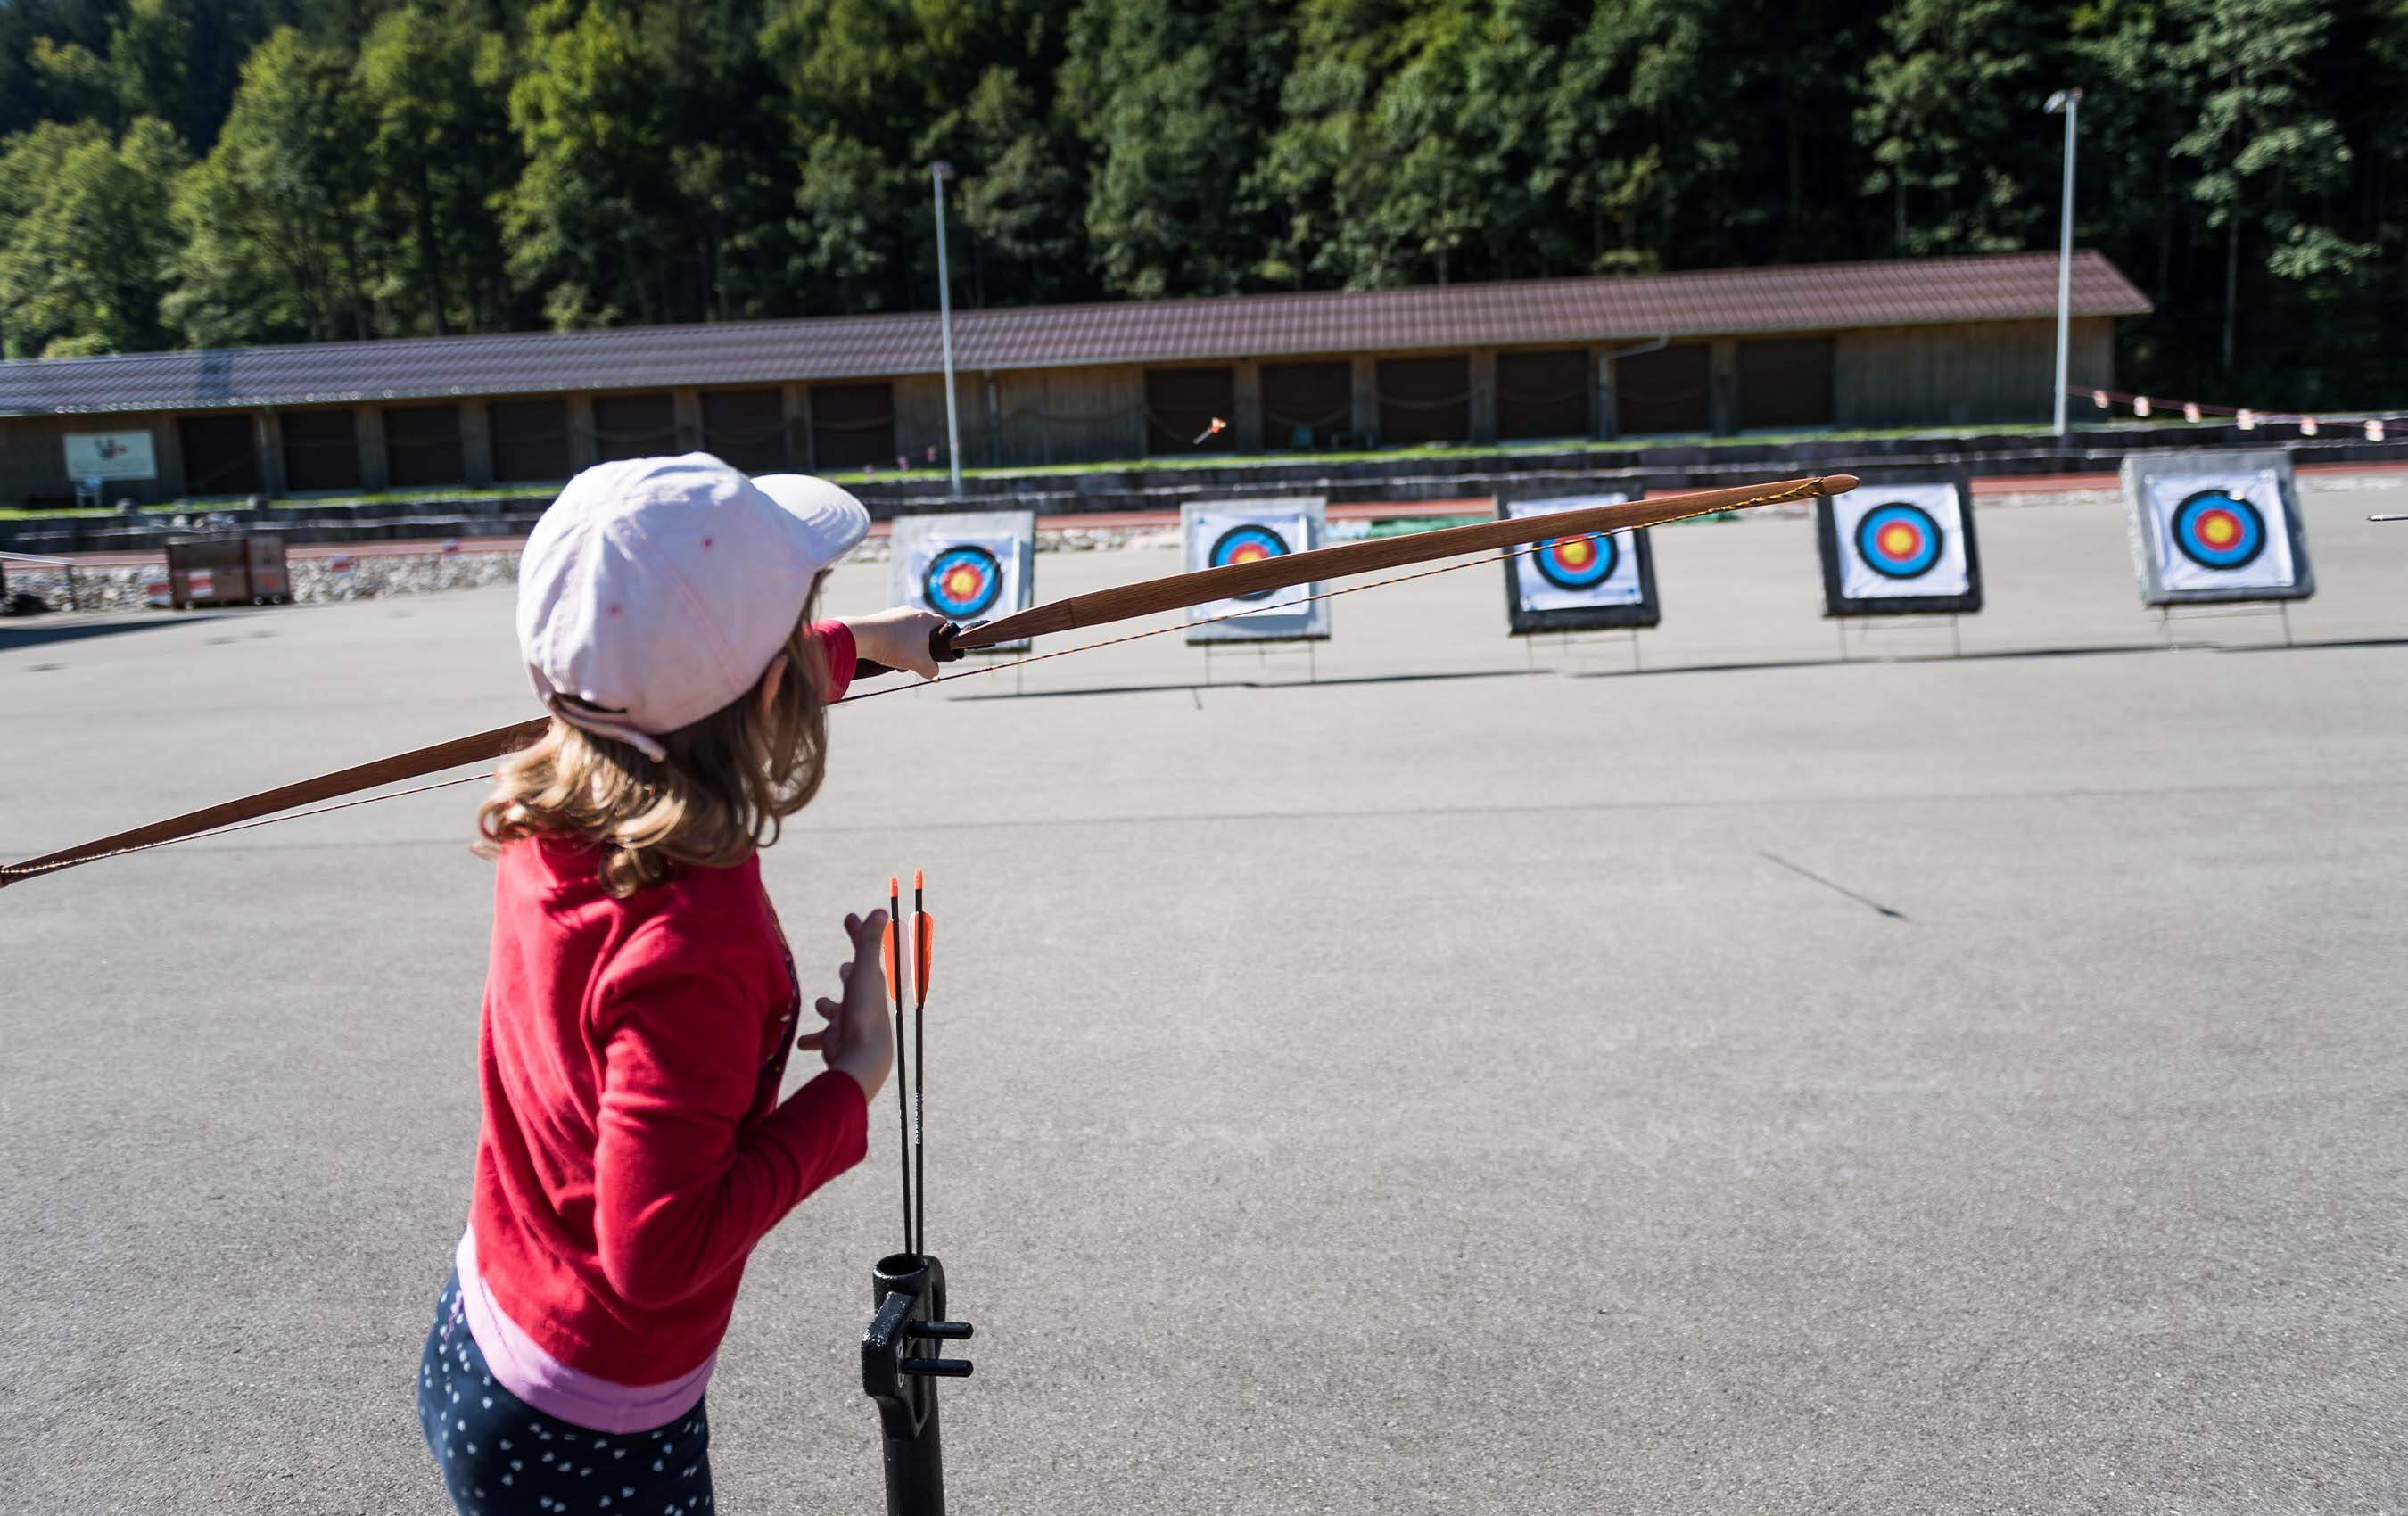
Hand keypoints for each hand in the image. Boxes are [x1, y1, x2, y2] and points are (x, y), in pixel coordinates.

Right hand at [798, 909, 895, 1099]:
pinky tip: (802, 1043)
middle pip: (855, 983)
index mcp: (871, 984)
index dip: (858, 933)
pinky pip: (822, 1039)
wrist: (862, 1059)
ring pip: (838, 1013)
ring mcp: (849, 1024)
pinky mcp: (836, 1043)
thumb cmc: (864, 1013)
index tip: (850, 917)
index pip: (865, 952)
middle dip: (850, 973)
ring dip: (830, 1008)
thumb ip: (869, 942)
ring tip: (820, 1003)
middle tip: (844, 967)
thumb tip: (880, 909)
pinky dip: (813, 1039)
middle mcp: (862, 1004)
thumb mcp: (863, 973)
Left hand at [845, 606, 948, 678]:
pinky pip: (891, 632)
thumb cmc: (897, 646)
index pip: (943, 624)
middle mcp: (911, 612)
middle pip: (922, 631)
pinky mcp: (880, 618)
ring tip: (897, 663)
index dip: (944, 638)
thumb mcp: (920, 663)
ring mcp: (894, 614)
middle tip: (915, 662)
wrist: (864, 636)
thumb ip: (932, 669)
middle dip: (920, 648)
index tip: (938, 650)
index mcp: (925, 618)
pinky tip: (884, 655)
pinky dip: (891, 644)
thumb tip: (933, 672)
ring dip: (905, 648)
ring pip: (906, 633)